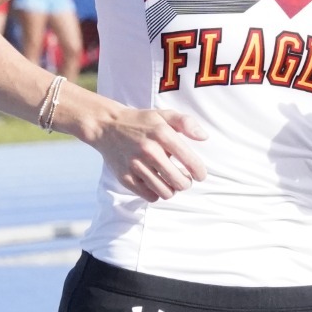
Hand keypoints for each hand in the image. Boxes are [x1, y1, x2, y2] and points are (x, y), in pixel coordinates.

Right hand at [93, 107, 209, 202]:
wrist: (107, 127)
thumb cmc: (141, 122)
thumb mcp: (164, 115)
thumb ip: (186, 123)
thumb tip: (204, 137)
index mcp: (162, 133)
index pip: (190, 161)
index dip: (199, 172)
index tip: (199, 175)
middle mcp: (149, 150)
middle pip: (180, 182)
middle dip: (186, 183)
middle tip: (184, 178)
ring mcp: (136, 166)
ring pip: (166, 192)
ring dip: (172, 189)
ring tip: (170, 181)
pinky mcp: (125, 178)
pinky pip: (150, 196)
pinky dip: (156, 193)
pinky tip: (155, 182)